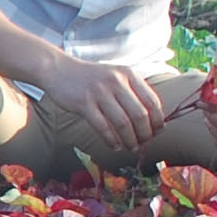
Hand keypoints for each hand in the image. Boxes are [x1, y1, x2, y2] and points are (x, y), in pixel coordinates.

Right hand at [43, 57, 166, 154]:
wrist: (59, 69)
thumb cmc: (90, 77)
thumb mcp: (115, 76)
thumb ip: (132, 91)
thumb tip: (150, 119)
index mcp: (128, 74)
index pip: (152, 101)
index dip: (157, 120)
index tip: (157, 132)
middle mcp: (116, 82)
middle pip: (139, 114)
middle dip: (145, 133)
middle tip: (144, 142)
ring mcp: (99, 92)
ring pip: (122, 122)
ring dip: (130, 139)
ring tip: (131, 147)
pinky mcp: (83, 103)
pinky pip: (103, 127)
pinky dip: (111, 140)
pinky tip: (114, 146)